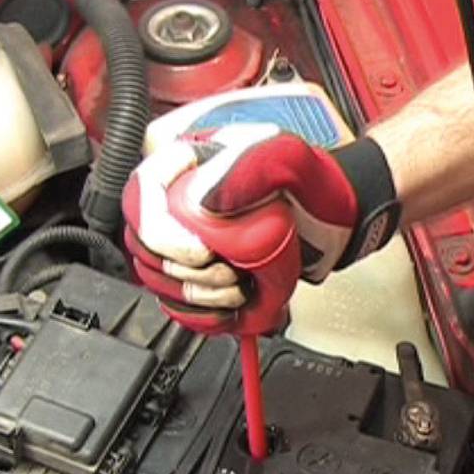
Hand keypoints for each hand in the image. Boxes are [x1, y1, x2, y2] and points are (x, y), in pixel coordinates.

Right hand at [122, 124, 399, 321]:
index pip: (141, 196)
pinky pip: (176, 301)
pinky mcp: (195, 271)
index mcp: (184, 164)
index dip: (159, 232)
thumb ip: (248, 167)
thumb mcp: (287, 159)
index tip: (200, 253)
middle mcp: (173, 200)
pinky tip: (231, 306)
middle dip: (184, 272)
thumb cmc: (312, 183)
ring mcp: (182, 238)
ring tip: (237, 289)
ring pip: (156, 278)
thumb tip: (202, 200)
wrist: (332, 217)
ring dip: (195, 297)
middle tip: (228, 275)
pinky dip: (200, 314)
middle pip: (144, 245)